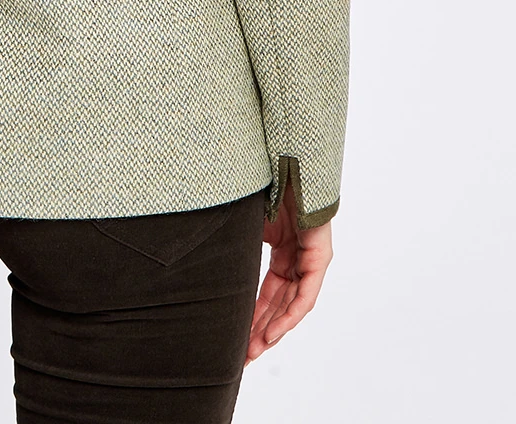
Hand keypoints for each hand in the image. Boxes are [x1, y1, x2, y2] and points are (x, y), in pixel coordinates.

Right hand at [245, 177, 332, 364]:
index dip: (251, 315)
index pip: (267, 291)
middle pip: (279, 303)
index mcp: (281, 248)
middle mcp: (298, 257)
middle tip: (242, 356)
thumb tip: (196, 254)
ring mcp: (310, 257)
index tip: (235, 339)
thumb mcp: (244, 222)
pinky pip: (305, 294)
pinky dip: (288, 315)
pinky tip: (271, 332)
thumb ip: (234, 245)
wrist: (286, 159)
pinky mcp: (319, 255)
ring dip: (272, 329)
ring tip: (252, 351)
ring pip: (292, 304)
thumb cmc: (264, 182)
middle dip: (259, 330)